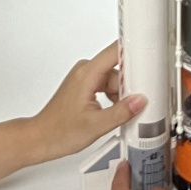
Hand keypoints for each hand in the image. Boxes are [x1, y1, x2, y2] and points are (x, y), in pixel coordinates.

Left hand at [27, 42, 145, 161]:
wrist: (41, 139)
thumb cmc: (59, 131)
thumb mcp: (97, 125)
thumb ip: (122, 112)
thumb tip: (140, 101)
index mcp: (87, 74)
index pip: (116, 51)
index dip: (134, 51)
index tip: (149, 54)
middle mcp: (85, 71)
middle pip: (118, 68)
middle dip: (130, 85)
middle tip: (137, 101)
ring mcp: (84, 78)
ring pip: (113, 79)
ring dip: (121, 94)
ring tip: (122, 113)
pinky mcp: (84, 86)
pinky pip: (106, 85)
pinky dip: (114, 97)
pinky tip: (114, 112)